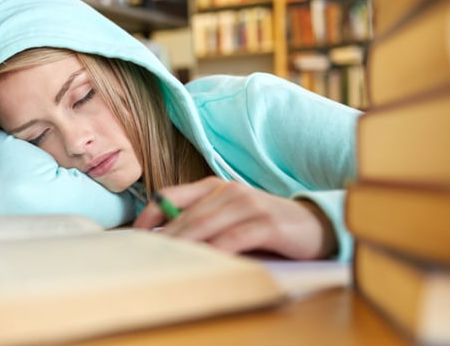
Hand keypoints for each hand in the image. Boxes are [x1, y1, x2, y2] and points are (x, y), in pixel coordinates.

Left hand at [133, 177, 336, 259]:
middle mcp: (228, 190)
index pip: (170, 196)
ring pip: (205, 225)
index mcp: (214, 187)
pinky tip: (205, 262)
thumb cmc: (265, 226)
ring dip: (184, 245)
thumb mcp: (229, 219)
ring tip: (165, 261)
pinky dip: (217, 250)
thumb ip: (202, 222)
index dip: (149, 215)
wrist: (315, 225)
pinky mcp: (266, 222)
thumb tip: (165, 241)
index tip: (134, 235)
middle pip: (186, 215)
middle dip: (163, 238)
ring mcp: (248, 204)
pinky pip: (234, 238)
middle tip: (145, 256)